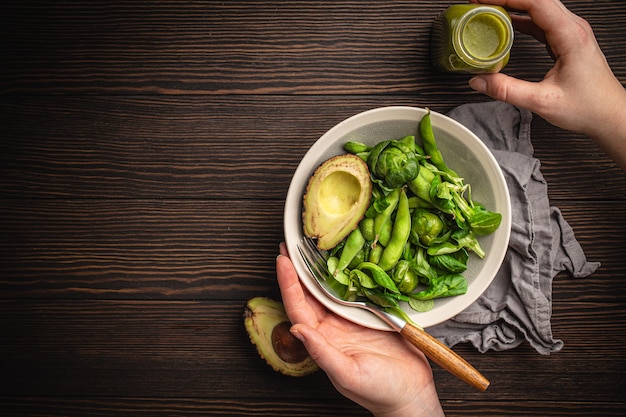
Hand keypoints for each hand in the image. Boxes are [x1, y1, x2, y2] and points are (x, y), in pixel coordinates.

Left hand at [276, 243, 444, 416]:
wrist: (412, 394)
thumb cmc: (379, 391)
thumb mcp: (348, 374)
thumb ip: (322, 353)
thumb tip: (297, 330)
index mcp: (322, 339)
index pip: (298, 307)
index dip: (288, 284)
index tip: (282, 260)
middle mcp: (333, 326)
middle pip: (310, 293)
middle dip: (297, 268)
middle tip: (288, 243)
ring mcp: (352, 318)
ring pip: (330, 287)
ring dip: (319, 267)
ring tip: (309, 245)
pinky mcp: (372, 312)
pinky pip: (356, 288)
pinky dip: (348, 272)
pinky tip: (344, 256)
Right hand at [469, 0, 625, 169]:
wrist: (608, 115)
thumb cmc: (588, 106)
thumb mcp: (542, 101)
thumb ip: (507, 90)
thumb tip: (480, 81)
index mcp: (570, 36)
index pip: (535, 2)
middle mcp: (573, 29)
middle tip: (481, 4)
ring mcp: (571, 33)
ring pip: (539, 8)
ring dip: (514, 6)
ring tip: (489, 11)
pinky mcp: (566, 41)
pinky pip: (542, 21)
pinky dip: (522, 19)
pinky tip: (507, 24)